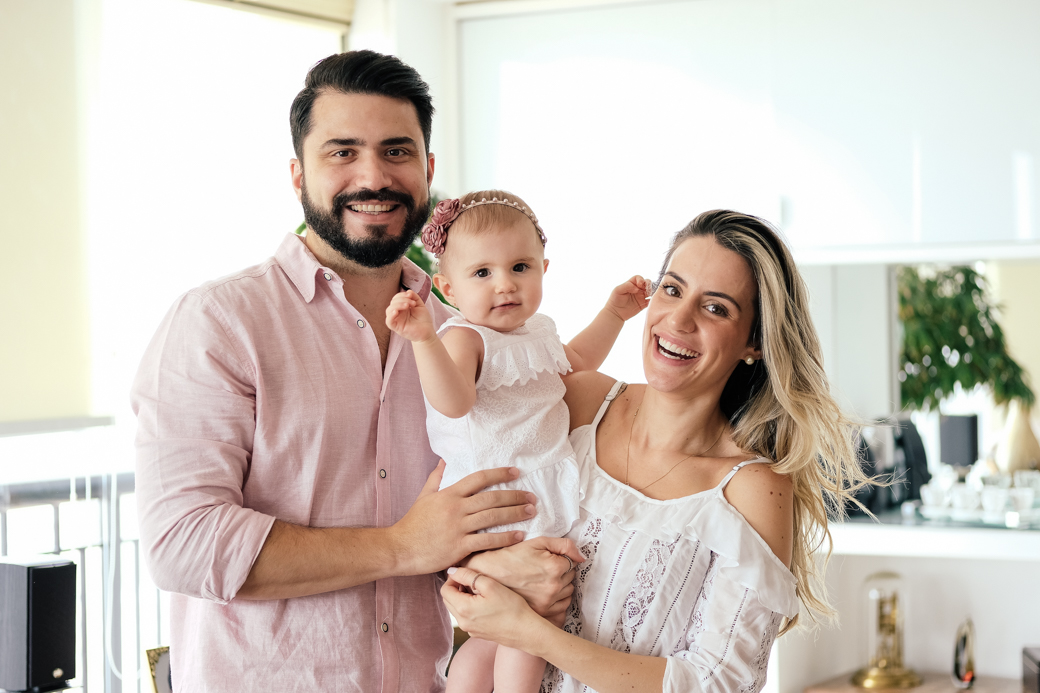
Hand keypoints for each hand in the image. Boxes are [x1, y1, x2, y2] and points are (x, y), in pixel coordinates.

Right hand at [386, 290, 435, 342]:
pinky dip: (390, 315)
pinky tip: (397, 312)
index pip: (396, 298)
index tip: (411, 295)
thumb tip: (408, 291)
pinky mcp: (396, 327)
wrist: (427, 332)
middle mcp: (398, 313)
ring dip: (397, 305)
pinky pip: (388, 321)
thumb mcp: (420, 305)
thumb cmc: (423, 319)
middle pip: (392, 302)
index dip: (402, 294)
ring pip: (389, 310)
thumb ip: (414, 297)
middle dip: (402, 299)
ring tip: (407, 306)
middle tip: (412, 303)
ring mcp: (396, 320)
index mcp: (402, 307)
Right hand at [388, 462, 536, 575]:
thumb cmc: (412, 523)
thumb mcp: (424, 496)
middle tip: (531, 497)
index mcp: (449, 494)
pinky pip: (488, 541)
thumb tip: (445, 460)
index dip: (500, 474)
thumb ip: (437, 478)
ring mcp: (458, 528)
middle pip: (492, 498)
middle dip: (515, 496)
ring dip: (515, 514)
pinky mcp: (459, 547)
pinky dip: (506, 538)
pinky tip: (519, 535)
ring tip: (530, 512)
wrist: (400, 548)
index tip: (516, 473)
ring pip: (493, 518)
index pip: (479, 478)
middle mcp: (456, 508)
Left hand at [442, 566, 545, 650]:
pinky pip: (466, 618)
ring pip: (456, 609)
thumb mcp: (490, 585)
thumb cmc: (511, 607)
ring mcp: (469, 630)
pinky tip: (486, 604)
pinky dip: (469, 608)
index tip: (467, 574)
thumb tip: (452, 570)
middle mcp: (462, 622)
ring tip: (480, 591)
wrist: (526, 632)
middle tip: (473, 581)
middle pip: (448, 600)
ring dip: (462, 597)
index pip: (445, 590)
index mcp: (463, 609)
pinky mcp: (477, 634)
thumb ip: (468, 575)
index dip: (453, 578)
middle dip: (456, 588)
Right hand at [462, 536, 582, 619]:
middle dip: (561, 573)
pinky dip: (557, 600)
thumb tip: (582, 557)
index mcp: (554, 567)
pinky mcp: (542, 612)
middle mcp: (553, 586)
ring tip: (542, 581)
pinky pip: (562, 607)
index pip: (572, 563)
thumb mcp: (537, 542)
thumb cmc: (512, 556)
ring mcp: (548, 602)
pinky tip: (544, 593)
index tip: (547, 560)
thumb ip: (564, 545)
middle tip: (543, 570)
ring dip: (560, 586)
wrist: (490, 575)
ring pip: (568, 592)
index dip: (560, 560)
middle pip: (571, 578)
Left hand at [606, 275, 650, 321]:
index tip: (640, 285)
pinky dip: (652, 300)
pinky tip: (650, 301)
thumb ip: (627, 286)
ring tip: (648, 295)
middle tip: (646, 290)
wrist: (615, 312)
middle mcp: (637, 289)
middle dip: (648, 285)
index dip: (641, 280)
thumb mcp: (618, 290)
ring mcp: (640, 297)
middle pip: (646, 283)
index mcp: (631, 284)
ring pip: (650, 291)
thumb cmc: (615, 300)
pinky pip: (650, 301)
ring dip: (651, 292)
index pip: (639, 278)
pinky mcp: (643, 305)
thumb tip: (637, 288)